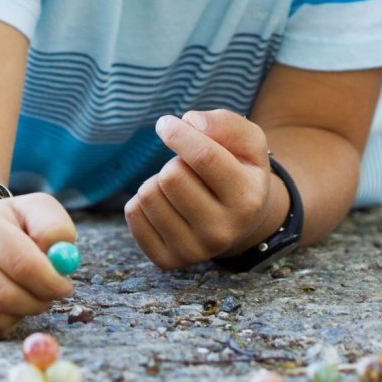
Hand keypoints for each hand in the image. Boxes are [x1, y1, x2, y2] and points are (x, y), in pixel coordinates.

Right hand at [0, 193, 75, 337]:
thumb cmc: (8, 227)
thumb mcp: (33, 211)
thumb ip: (54, 227)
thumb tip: (60, 256)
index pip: (22, 263)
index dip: (50, 280)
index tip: (64, 286)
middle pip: (6, 296)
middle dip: (38, 301)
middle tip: (49, 296)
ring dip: (21, 313)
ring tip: (22, 293)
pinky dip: (1, 325)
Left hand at [126, 109, 276, 269]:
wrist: (240, 224)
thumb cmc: (239, 172)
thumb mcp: (248, 143)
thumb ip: (226, 124)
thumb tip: (190, 121)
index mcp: (247, 199)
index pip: (203, 157)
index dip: (178, 134)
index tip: (165, 123)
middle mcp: (222, 231)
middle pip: (171, 176)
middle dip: (174, 162)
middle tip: (187, 170)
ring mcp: (194, 251)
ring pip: (148, 195)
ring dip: (158, 181)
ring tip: (179, 189)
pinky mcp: (167, 260)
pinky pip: (133, 215)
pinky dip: (142, 202)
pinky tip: (165, 205)